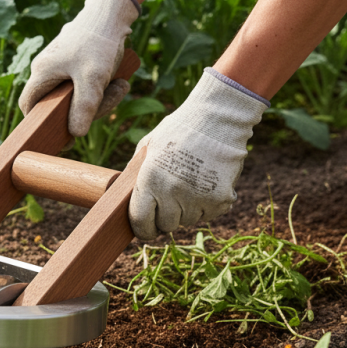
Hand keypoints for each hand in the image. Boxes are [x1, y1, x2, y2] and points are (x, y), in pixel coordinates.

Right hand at [19, 0, 139, 136]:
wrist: (112, 11)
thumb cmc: (98, 41)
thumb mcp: (93, 78)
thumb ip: (83, 108)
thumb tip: (75, 134)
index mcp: (42, 72)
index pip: (28, 105)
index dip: (40, 124)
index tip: (63, 135)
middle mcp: (47, 69)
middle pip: (57, 104)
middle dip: (85, 109)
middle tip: (108, 103)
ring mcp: (61, 64)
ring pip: (76, 95)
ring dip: (100, 98)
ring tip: (119, 86)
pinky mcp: (76, 61)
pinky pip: (85, 84)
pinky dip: (102, 87)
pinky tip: (118, 81)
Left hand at [129, 69, 268, 240]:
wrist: (217, 118)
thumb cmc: (178, 131)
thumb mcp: (147, 148)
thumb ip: (136, 175)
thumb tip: (126, 200)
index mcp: (150, 180)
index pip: (141, 222)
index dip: (143, 229)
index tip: (146, 228)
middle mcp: (172, 193)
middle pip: (166, 226)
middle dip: (166, 216)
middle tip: (172, 198)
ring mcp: (197, 198)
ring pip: (188, 221)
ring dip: (187, 210)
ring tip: (191, 184)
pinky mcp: (220, 199)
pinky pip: (210, 215)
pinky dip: (208, 205)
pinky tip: (206, 184)